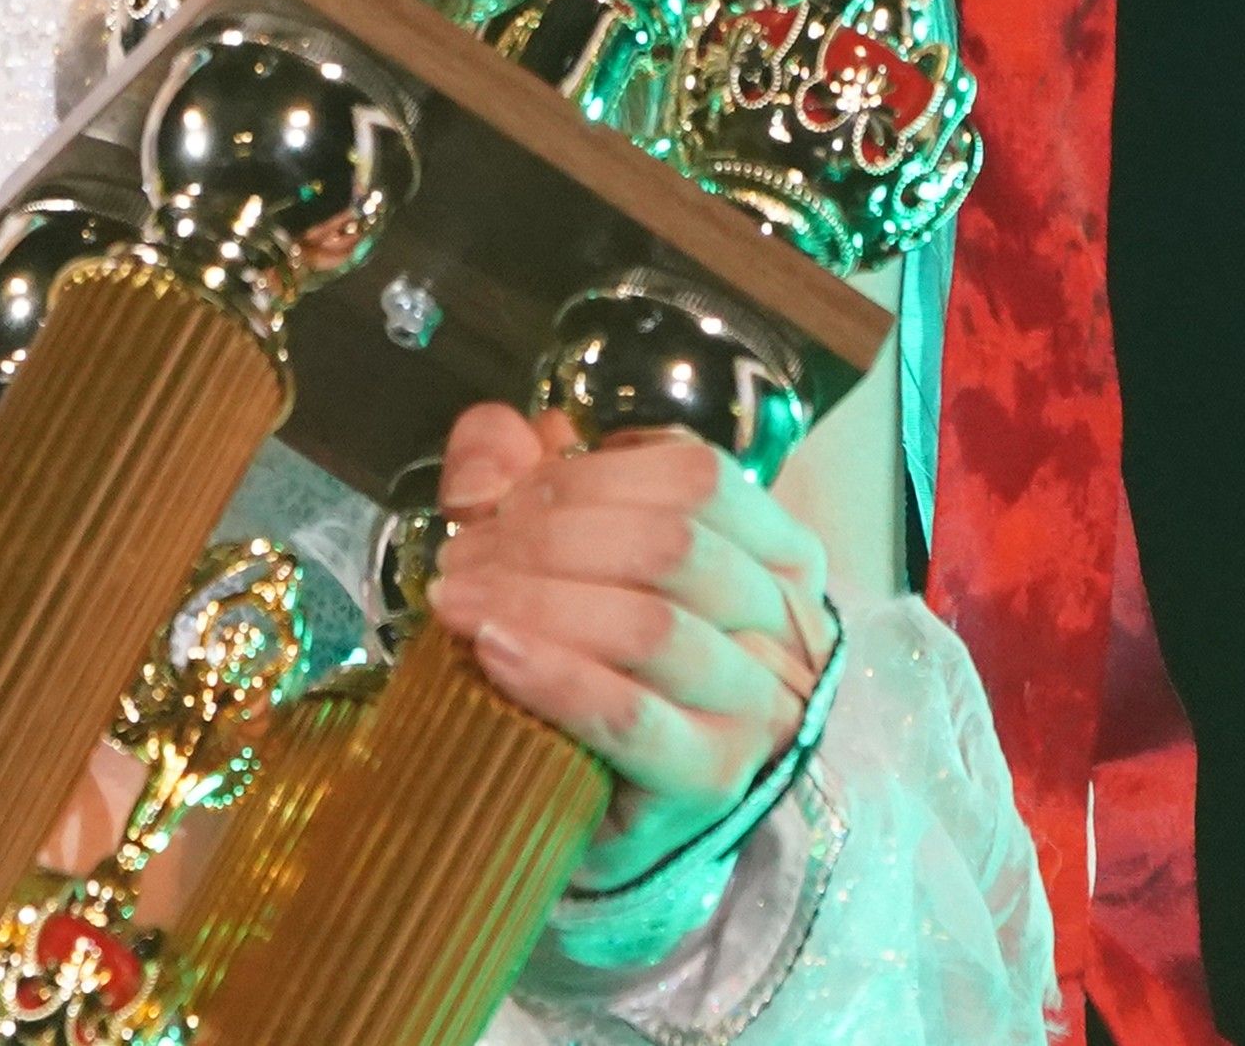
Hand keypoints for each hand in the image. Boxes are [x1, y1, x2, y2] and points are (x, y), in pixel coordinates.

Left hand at [426, 401, 839, 882]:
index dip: (586, 476)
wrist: (620, 810)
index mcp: (773, 550)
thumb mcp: (567, 552)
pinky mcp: (712, 779)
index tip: (498, 502)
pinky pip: (635, 717)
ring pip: (651, 627)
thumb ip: (525, 477)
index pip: (695, 476)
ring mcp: (756, 707)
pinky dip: (558, 676)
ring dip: (536, 602)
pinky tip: (496, 653)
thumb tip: (496, 434)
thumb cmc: (604, 665)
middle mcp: (784, 624)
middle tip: (460, 561)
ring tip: (459, 605)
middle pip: (669, 545)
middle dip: (546, 539)